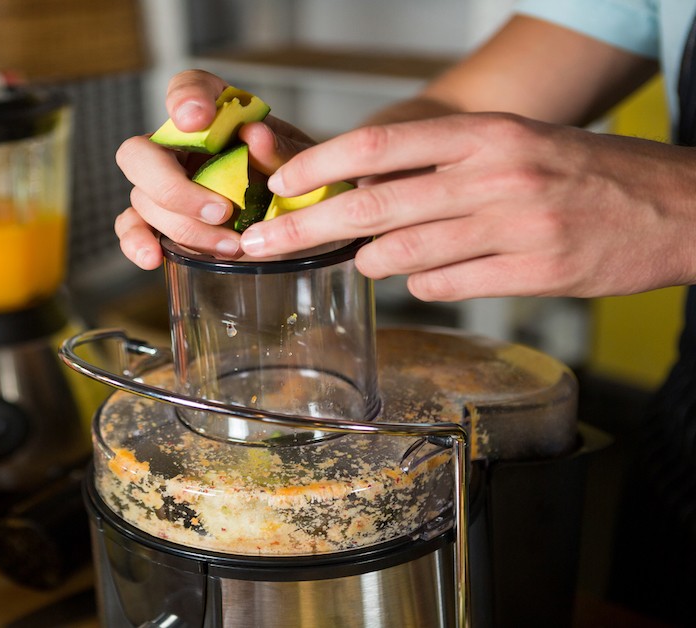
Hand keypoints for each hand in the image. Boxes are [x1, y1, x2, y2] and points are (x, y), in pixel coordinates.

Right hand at [115, 70, 315, 268]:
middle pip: (141, 151)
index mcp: (219, 116)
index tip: (198, 119)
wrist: (303, 228)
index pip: (189, 87)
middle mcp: (182, 147)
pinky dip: (137, 242)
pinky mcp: (160, 222)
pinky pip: (132, 228)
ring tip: (233, 246)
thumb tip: (255, 135)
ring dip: (185, 227)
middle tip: (222, 210)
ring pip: (143, 199)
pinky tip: (154, 258)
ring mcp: (165, 185)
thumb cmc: (300, 186)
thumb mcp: (306, 166)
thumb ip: (283, 151)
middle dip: (173, 186)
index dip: (185, 99)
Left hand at [242, 112, 695, 299]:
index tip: (278, 187)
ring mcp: (513, 228)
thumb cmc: (577, 172)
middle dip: (305, 229)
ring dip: (373, 261)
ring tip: (374, 257)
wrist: (672, 207)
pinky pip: (446, 287)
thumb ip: (439, 164)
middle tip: (259, 244)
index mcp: (483, 135)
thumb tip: (360, 196)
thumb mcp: (509, 144)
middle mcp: (493, 176)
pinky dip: (426, 285)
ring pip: (403, 255)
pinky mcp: (532, 275)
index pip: (379, 145)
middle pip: (373, 206)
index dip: (319, 167)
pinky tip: (439, 275)